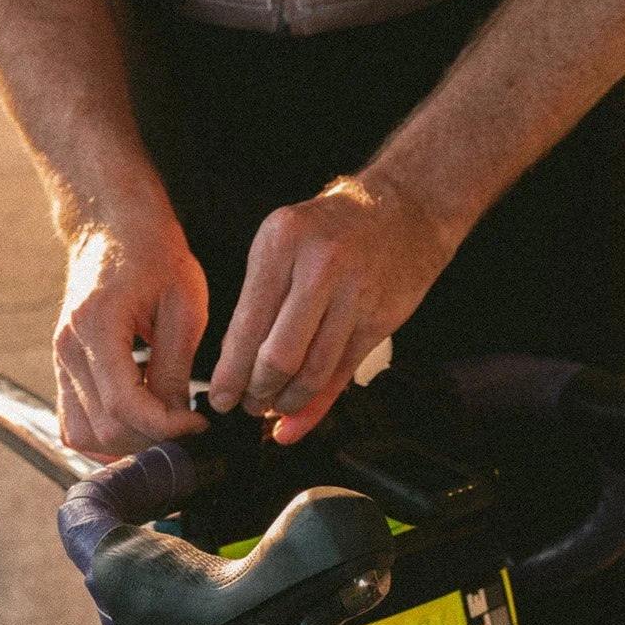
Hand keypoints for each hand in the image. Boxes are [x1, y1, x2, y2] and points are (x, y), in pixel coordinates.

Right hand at [53, 206, 208, 459]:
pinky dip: (106, 433)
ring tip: (163, 423)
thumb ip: (176, 366)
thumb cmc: (153, 253)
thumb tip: (178, 419)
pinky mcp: (63, 366)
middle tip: (187, 425)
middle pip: (104, 429)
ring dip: (127, 442)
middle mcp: (68, 347)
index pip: (125, 406)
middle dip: (151, 438)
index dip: (166, 427)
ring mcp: (60, 359)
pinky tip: (140, 418)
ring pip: (82, 435)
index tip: (198, 423)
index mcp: (96, 326)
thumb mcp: (183, 304)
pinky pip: (74, 422)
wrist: (113, 223)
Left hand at [207, 175, 455, 443]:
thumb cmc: (332, 229)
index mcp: (282, 244)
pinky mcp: (380, 319)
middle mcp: (320, 268)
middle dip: (258, 392)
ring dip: (287, 401)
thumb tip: (234, 365)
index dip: (231, 373)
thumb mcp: (283, 244)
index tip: (221, 397)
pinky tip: (298, 415)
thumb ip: (259, 300)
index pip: (248, 326)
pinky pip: (342, 374)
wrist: (404, 209)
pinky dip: (317, 404)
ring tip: (274, 405)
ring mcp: (355, 295)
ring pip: (312, 372)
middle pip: (279, 357)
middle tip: (248, 404)